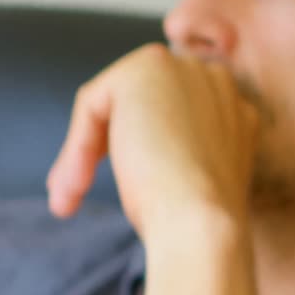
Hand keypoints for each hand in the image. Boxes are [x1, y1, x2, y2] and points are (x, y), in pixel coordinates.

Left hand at [46, 43, 261, 236]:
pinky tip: (74, 187)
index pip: (160, 121)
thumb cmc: (187, 222)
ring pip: (108, 106)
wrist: (201, 226)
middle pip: (132, 109)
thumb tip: (126, 150)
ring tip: (65, 201)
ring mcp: (185, 69)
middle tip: (67, 197)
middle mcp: (214, 80)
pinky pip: (92, 103)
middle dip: (94, 150)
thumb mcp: (178, 181)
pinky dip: (77, 146)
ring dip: (80, 154)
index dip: (123, 155)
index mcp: (229, 111)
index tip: (97, 195)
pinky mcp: (149, 67)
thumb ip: (162, 152)